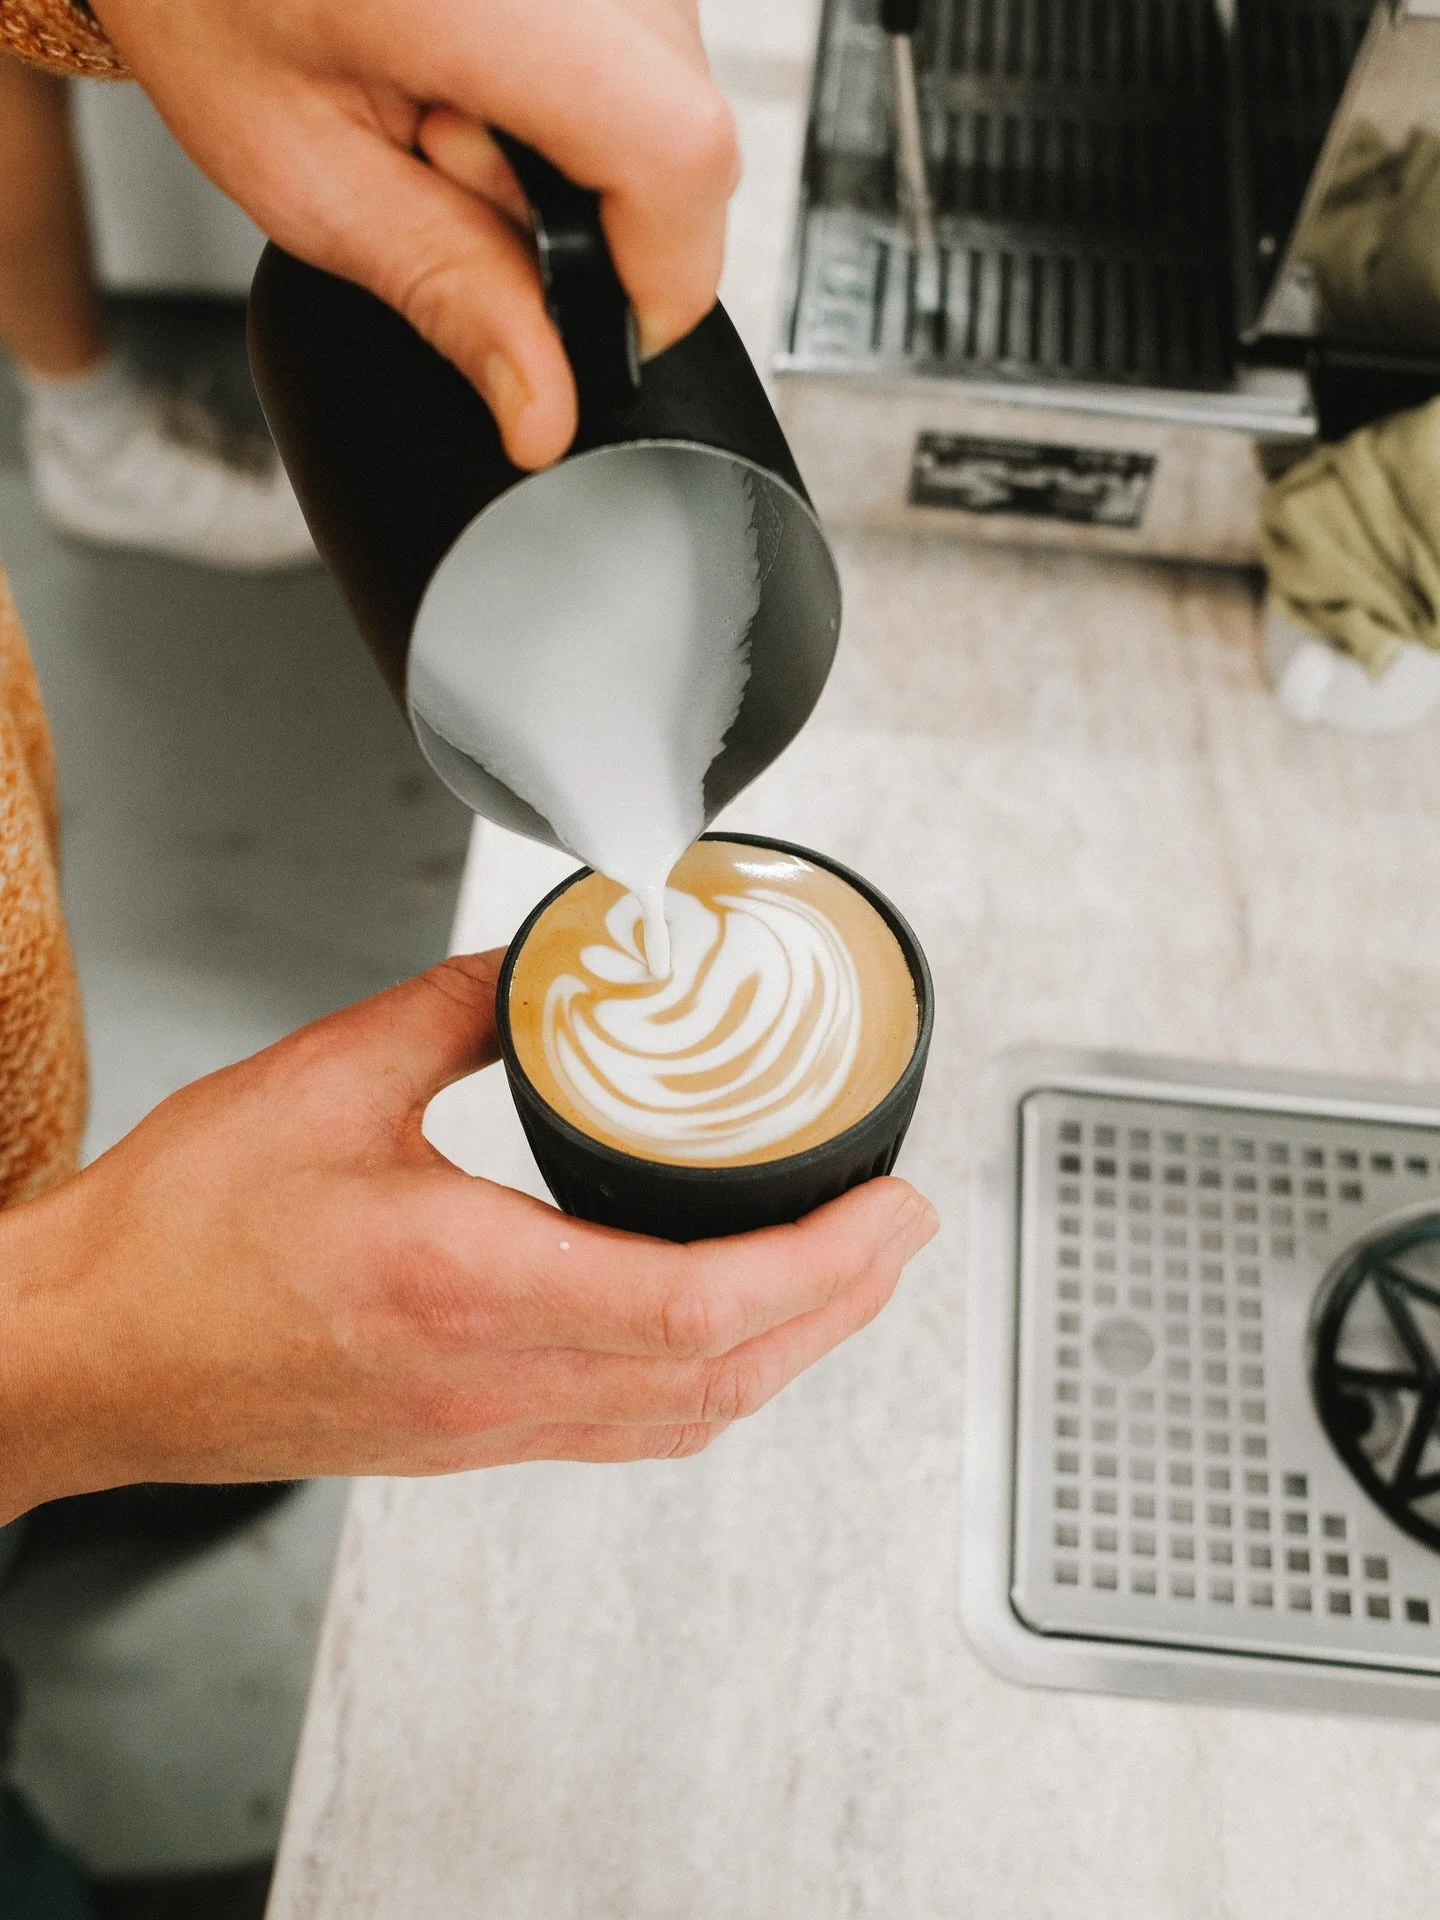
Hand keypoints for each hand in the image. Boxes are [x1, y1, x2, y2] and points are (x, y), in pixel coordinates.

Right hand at [0, 953, 936, 1521]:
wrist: (88, 1358)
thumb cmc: (176, 1241)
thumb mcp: (325, 1078)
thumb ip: (459, 1006)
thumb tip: (548, 962)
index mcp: (471, 1283)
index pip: (704, 1301)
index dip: (827, 1258)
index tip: (892, 1204)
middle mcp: (497, 1380)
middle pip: (730, 1371)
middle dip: (845, 1301)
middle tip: (902, 1227)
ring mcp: (487, 1428)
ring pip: (690, 1414)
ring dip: (792, 1348)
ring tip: (844, 1275)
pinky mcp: (467, 1440)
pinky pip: (630, 1430)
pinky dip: (713, 1382)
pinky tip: (726, 1335)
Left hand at [86, 0, 738, 468]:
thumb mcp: (303, 173)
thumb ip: (446, 291)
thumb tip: (544, 411)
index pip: (675, 154)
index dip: (661, 278)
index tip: (599, 330)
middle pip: (689, 138)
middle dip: (598, 220)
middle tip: (456, 176)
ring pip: (677, 100)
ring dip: (581, 153)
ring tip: (454, 111)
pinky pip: (647, 51)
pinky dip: (576, 96)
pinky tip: (482, 72)